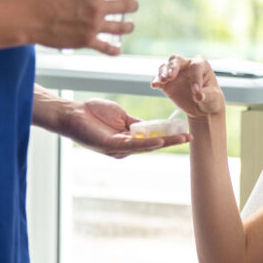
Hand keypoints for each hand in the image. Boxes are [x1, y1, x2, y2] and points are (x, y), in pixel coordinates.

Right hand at [25, 0, 138, 55]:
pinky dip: (114, 50)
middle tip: (133, 6)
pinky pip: (107, 47)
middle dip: (132, 5)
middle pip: (126, 5)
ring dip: (128, 26)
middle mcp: (97, 6)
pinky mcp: (87, 41)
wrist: (30, 16)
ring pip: (121, 27)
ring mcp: (94, 25)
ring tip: (130, 26)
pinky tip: (117, 50)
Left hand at [59, 98, 189, 157]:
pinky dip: (146, 143)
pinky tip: (159, 140)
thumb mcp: (121, 117)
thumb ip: (136, 124)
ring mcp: (118, 149)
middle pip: (153, 144)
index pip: (152, 139)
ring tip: (182, 139)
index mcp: (127, 141)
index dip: (168, 136)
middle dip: (172, 141)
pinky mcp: (110, 146)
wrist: (72, 113)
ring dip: (165, 142)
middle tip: (190, 138)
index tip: (184, 132)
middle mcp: (124, 149)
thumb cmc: (93, 113)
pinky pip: (132, 145)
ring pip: (146, 146)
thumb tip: (153, 126)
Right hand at [149, 55, 224, 117]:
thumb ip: (206, 94)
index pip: (195, 66)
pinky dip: (156, 81)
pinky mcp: (166, 84)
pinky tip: (154, 85)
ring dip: (162, 73)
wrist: (202, 107)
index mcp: (200, 64)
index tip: (196, 91)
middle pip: (176, 60)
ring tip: (163, 80)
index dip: (195, 77)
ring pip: (165, 67)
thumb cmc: (210, 97)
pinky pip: (158, 80)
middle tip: (171, 76)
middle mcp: (186, 65)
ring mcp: (175, 73)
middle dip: (173, 67)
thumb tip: (199, 96)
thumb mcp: (213, 97)